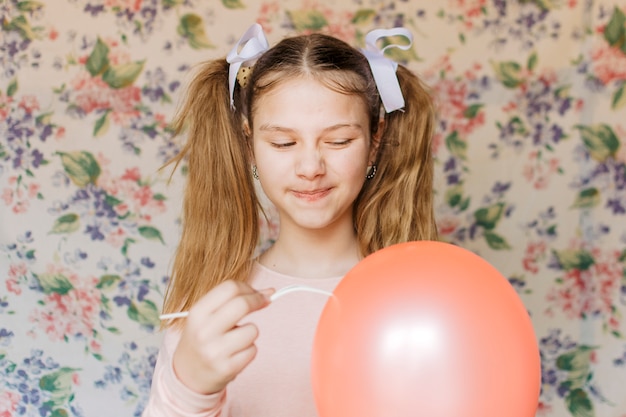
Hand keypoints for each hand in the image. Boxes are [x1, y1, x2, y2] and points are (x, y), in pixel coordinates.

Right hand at [172, 280, 272, 394]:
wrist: (187, 375)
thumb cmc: (202, 339)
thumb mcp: (206, 315)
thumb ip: (232, 300)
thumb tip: (268, 292)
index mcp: (197, 313)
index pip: (230, 288)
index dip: (249, 288)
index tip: (257, 292)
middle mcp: (204, 331)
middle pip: (242, 304)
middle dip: (258, 301)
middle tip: (264, 302)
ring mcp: (215, 351)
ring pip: (253, 330)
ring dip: (250, 332)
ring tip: (236, 339)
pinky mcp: (227, 368)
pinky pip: (253, 350)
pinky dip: (249, 350)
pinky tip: (235, 353)